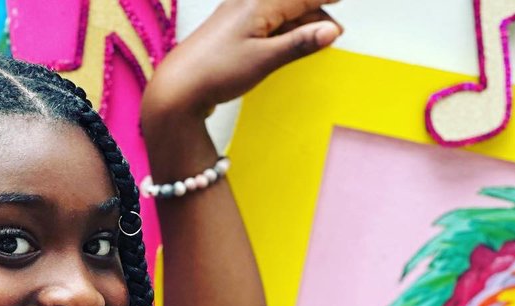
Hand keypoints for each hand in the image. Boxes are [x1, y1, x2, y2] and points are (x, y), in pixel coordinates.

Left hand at [142, 0, 342, 122]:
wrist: (179, 87)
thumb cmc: (217, 72)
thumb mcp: (264, 60)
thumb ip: (299, 44)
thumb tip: (331, 31)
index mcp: (259, 3)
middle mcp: (248, 1)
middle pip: (292, 2)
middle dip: (315, 13)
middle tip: (335, 33)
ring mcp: (238, 14)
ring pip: (280, 12)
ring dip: (300, 24)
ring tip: (317, 40)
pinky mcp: (232, 28)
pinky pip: (266, 22)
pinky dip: (283, 30)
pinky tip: (289, 43)